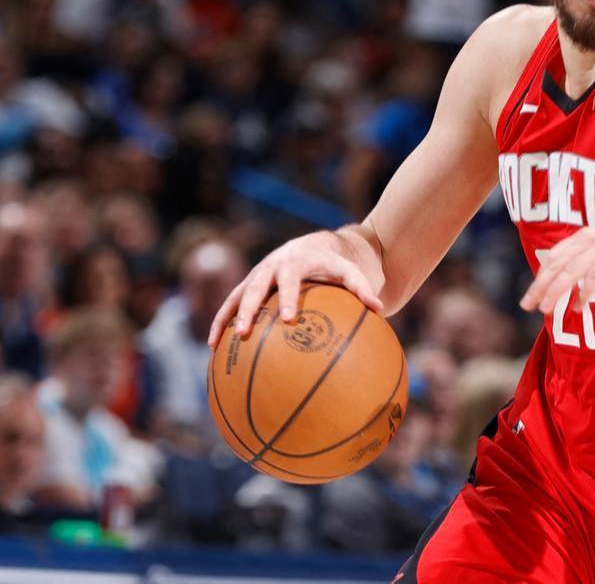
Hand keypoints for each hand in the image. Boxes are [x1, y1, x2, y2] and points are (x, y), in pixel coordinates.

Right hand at [207, 231, 382, 348]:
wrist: (314, 247)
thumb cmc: (335, 265)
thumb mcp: (350, 272)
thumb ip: (362, 288)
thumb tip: (380, 308)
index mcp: (295, 260)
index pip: (290, 278)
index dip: (287, 296)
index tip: (289, 318)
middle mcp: (270, 266)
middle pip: (254, 286)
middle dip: (248, 309)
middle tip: (245, 332)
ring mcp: (256, 275)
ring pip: (235, 296)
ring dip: (226, 318)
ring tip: (217, 344)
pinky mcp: (247, 286)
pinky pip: (229, 305)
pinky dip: (220, 323)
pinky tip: (214, 348)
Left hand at [519, 223, 594, 314]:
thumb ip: (591, 259)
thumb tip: (574, 281)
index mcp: (586, 235)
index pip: (554, 257)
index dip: (539, 277)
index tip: (529, 296)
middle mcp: (591, 238)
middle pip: (557, 264)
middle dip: (540, 286)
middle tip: (527, 306)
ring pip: (571, 271)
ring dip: (556, 291)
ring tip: (546, 309)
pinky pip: (594, 277)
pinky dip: (583, 293)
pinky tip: (578, 306)